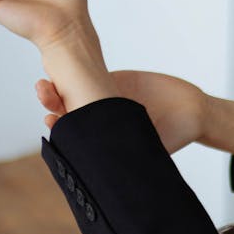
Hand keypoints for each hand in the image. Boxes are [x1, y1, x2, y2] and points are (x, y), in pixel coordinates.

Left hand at [36, 70, 209, 153]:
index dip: (60, 127)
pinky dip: (75, 70)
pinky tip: (62, 63)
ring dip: (56, 88)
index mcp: (102, 137)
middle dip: (52, 104)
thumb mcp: (147, 148)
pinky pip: (88, 74)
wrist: (191, 111)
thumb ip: (124, 152)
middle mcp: (99, 118)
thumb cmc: (173, 136)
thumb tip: (105, 170)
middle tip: (43, 95)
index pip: (74, 133)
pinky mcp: (112, 81)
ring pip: (72, 91)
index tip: (50, 122)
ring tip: (44, 85)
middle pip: (67, 111)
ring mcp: (103, 98)